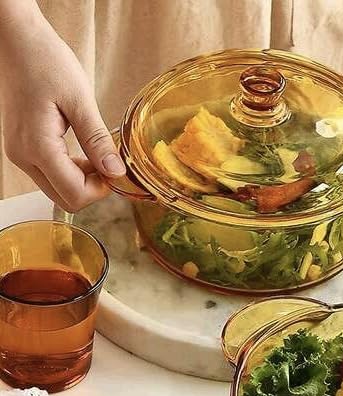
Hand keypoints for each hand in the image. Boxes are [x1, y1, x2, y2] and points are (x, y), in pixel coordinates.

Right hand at [0, 2, 124, 210]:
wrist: (16, 39)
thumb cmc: (45, 61)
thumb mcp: (80, 100)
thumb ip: (97, 140)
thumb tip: (116, 172)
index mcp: (37, 147)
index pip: (74, 195)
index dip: (100, 189)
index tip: (115, 168)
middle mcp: (23, 157)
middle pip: (64, 199)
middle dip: (92, 188)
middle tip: (108, 161)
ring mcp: (20, 154)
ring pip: (58, 189)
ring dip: (83, 179)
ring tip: (97, 151)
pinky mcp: (22, 148)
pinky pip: (51, 174)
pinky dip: (71, 170)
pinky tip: (83, 150)